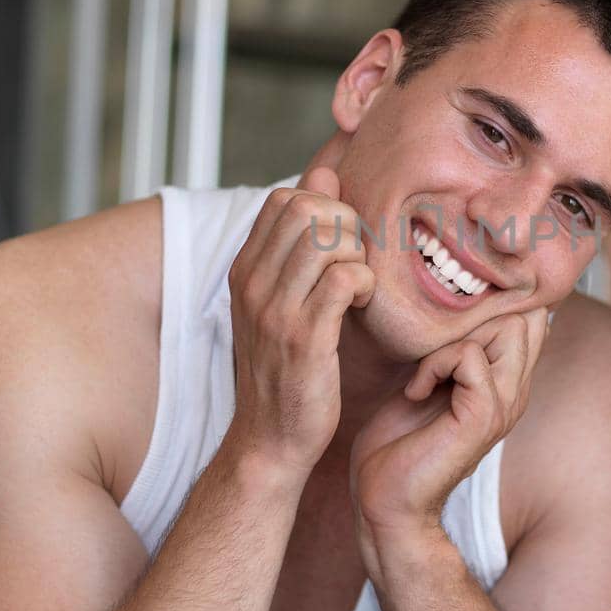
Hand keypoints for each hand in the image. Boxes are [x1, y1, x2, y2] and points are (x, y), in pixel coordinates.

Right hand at [224, 166, 374, 470]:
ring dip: (357, 255)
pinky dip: (365, 283)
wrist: (269, 440)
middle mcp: (251, 283)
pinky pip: (345, 279)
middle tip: (356, 261)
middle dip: (346, 225)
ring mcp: (274, 310)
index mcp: (245, 269)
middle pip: (307, 208)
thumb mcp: (283, 297)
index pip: (285, 199)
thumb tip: (324, 171)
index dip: (325, 208)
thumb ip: (301, 238)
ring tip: (359, 286)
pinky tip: (362, 305)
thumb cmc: (286, 366)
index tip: (340, 244)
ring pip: (327, 238)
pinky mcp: (304, 338)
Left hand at [351, 309, 548, 553]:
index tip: (447, 330)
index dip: (493, 307)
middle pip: (524, 317)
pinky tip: (417, 392)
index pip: (530, 319)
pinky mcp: (484, 416)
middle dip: (475, 320)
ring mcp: (505, 406)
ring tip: (425, 376)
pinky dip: (434, 365)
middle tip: (436, 356)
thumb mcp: (430, 382)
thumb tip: (454, 311)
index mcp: (507, 384)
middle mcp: (515, 393)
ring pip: (507, 328)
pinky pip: (468, 355)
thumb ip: (453, 353)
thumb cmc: (399, 444)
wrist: (386, 500)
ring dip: (452, 342)